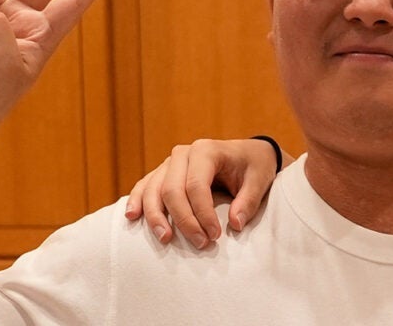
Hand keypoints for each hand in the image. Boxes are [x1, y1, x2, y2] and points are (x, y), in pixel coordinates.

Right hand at [125, 138, 281, 248]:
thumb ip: (248, 201)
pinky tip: (132, 216)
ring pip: (154, 189)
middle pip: (172, 190)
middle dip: (183, 220)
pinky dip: (138, 201)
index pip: (196, 185)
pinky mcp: (163, 173)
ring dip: (156, 216)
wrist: (247, 154)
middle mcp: (183, 154)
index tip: (214, 236)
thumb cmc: (254, 166)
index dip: (202, 213)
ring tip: (165, 238)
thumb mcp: (260, 180)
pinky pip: (145, 186)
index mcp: (206, 150)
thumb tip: (235, 224)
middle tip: (200, 243)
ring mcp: (170, 163)